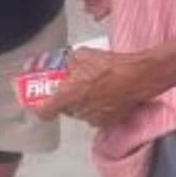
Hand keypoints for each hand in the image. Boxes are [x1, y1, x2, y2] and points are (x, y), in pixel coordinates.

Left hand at [32, 47, 148, 126]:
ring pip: (80, 113)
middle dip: (65, 99)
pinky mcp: (109, 121)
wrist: (138, 76)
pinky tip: (104, 94)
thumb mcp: (82, 55)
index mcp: (67, 96)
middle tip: (70, 86)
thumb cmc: (110, 66)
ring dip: (82, 103)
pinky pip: (96, 116)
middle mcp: (79, 111)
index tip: (37, 103)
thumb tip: (66, 62)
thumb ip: (69, 62)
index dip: (39, 108)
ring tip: (91, 88)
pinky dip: (97, 107)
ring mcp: (94, 118)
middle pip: (64, 110)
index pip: (43, 112)